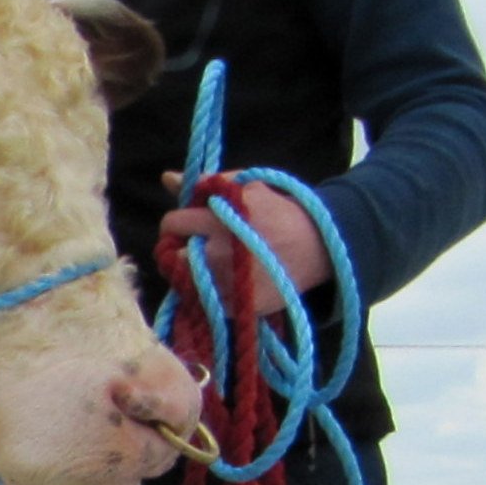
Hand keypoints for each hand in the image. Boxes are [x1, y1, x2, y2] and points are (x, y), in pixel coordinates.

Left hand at [160, 171, 330, 295]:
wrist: (319, 246)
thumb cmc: (279, 212)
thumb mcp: (246, 188)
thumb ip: (205, 184)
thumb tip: (167, 178)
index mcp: (216, 223)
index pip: (172, 224)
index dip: (177, 224)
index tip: (188, 226)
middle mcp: (216, 255)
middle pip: (172, 257)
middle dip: (180, 251)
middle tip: (198, 248)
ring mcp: (226, 284)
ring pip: (185, 282)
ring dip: (192, 273)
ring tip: (214, 265)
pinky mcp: (236, 306)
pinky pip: (206, 302)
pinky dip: (212, 292)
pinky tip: (230, 280)